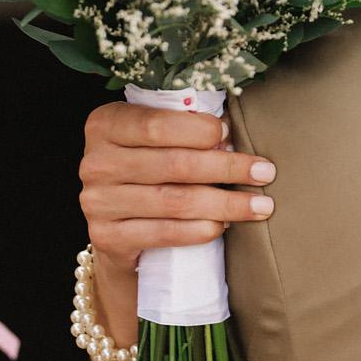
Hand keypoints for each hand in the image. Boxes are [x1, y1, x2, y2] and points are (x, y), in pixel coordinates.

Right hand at [79, 103, 276, 270]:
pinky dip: (201, 229)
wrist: (118, 225)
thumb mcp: (156, 139)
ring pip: (174, 201)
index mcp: (106, 124)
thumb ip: (183, 128)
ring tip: (260, 204)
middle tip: (265, 172)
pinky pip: (164, 233)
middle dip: (227, 168)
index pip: (157, 124)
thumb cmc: (150, 169)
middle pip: (174, 164)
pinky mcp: (108, 236)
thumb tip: (231, 135)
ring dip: (225, 203)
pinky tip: (225, 225)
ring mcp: (97, 202)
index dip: (200, 130)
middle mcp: (95, 162)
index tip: (234, 134)